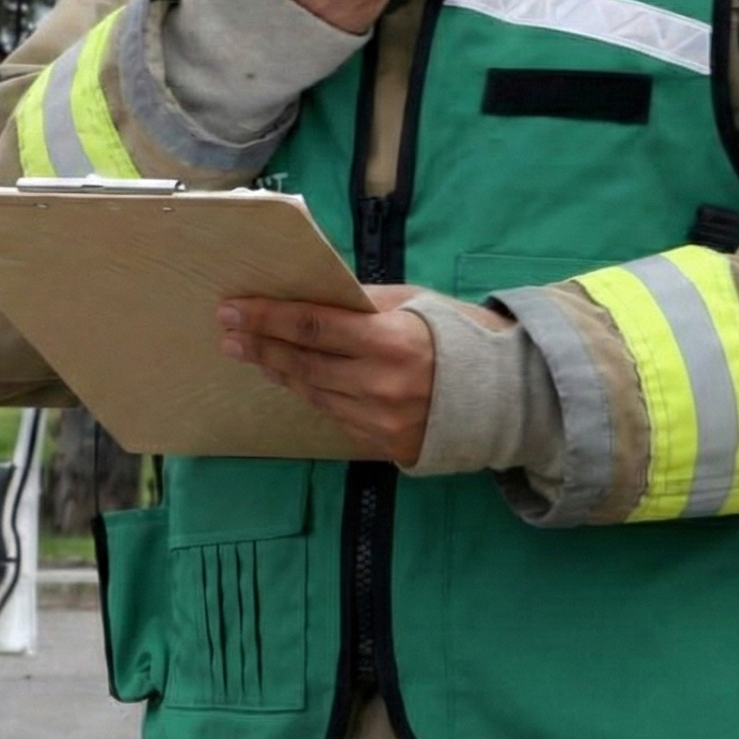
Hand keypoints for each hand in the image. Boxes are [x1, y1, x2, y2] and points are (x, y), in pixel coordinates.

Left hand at [217, 286, 441, 462]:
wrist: (510, 396)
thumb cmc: (461, 337)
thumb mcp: (417, 304)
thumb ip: (364, 303)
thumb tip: (314, 293)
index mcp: (389, 342)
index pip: (311, 327)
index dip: (266, 318)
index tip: (232, 310)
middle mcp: (379, 385)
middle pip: (302, 364)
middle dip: (260, 346)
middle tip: (228, 333)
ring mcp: (379, 420)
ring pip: (312, 393)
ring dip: (278, 371)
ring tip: (252, 353)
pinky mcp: (383, 444)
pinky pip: (334, 414)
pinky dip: (310, 393)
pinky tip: (290, 377)